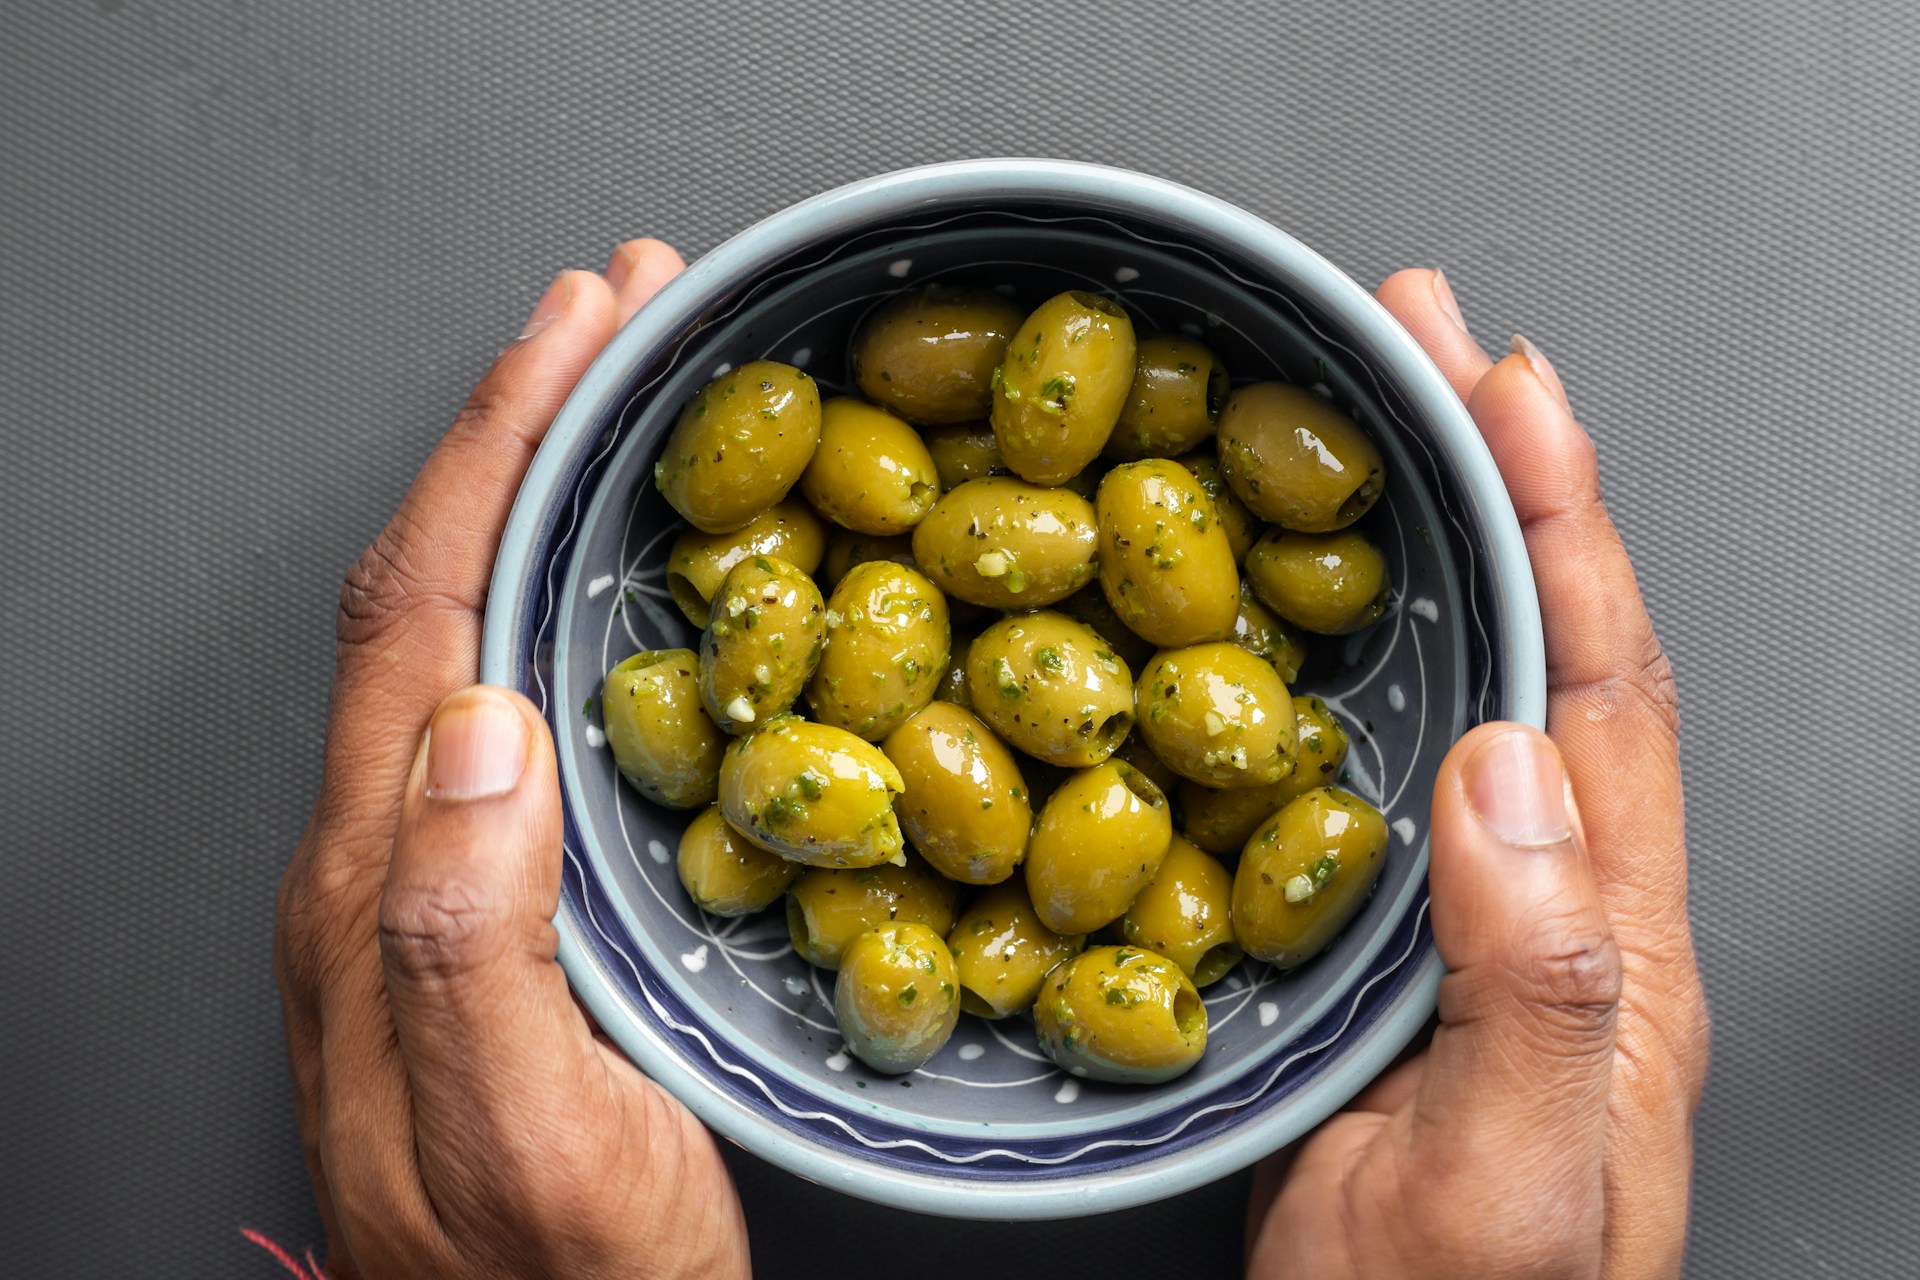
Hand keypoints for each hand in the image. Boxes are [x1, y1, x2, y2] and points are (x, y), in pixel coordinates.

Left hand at [274, 240, 749, 1278]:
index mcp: (381, 886)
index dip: (497, 443)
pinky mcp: (489, 899)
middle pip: (430, 585)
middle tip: (623, 307)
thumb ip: (473, 948)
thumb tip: (478, 728)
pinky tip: (630, 570)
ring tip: (630, 393)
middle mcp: (383, 857)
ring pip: (463, 628)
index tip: (583, 321)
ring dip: (537, 485)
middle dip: (519, 419)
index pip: (420, 608)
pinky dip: (561, 586)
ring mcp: (430, 875)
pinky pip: (507, 693)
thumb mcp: (532, 1147)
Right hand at [1246, 271, 1709, 1278]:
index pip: (1597, 684)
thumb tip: (1504, 771)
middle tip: (1423, 336)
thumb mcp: (1505, 1184)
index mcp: (1606, 939)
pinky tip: (1303, 604)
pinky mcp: (1385, 941)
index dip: (1559, 518)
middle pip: (1545, 641)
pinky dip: (1357, 647)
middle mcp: (1554, 901)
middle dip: (1499, 470)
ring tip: (1375, 414)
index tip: (1504, 381)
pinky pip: (1384, 757)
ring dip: (1435, 536)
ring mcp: (1470, 914)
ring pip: (1471, 682)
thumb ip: (1536, 987)